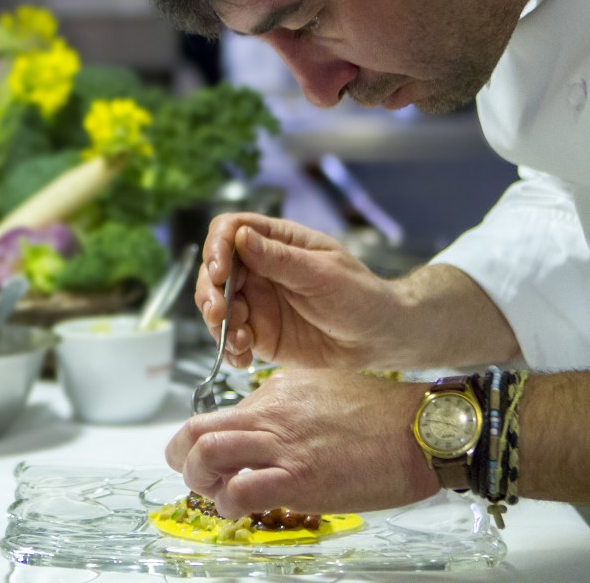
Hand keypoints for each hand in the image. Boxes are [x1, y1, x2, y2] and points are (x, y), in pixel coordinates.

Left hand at [166, 370, 439, 516]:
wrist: (419, 431)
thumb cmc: (381, 415)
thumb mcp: (320, 388)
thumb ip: (286, 403)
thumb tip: (262, 420)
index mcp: (274, 392)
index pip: (215, 413)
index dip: (202, 440)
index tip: (208, 456)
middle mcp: (270, 413)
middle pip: (195, 430)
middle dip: (181, 456)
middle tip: (192, 474)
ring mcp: (282, 445)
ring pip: (206, 454)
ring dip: (199, 481)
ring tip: (216, 494)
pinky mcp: (299, 478)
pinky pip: (241, 489)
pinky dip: (228, 504)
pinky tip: (239, 510)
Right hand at [195, 213, 406, 369]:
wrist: (379, 338)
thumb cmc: (360, 295)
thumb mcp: (323, 274)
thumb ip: (280, 259)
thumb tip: (240, 237)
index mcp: (276, 242)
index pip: (230, 230)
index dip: (217, 246)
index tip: (219, 270)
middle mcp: (259, 269)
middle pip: (214, 270)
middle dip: (210, 291)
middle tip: (220, 312)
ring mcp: (257, 301)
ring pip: (217, 304)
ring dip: (217, 322)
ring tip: (238, 339)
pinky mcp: (259, 332)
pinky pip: (232, 338)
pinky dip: (230, 348)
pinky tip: (244, 358)